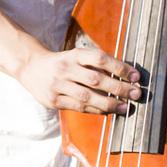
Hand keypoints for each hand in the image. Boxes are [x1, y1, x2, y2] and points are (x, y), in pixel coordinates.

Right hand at [19, 43, 141, 115]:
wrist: (30, 67)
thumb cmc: (62, 62)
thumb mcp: (76, 56)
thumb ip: (96, 64)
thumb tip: (125, 76)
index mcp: (74, 54)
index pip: (100, 59)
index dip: (120, 67)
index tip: (136, 76)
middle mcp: (65, 69)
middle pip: (96, 79)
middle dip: (118, 88)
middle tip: (136, 94)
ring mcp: (58, 85)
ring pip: (87, 96)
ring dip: (109, 103)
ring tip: (125, 107)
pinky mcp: (53, 100)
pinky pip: (78, 107)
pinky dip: (94, 110)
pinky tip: (107, 111)